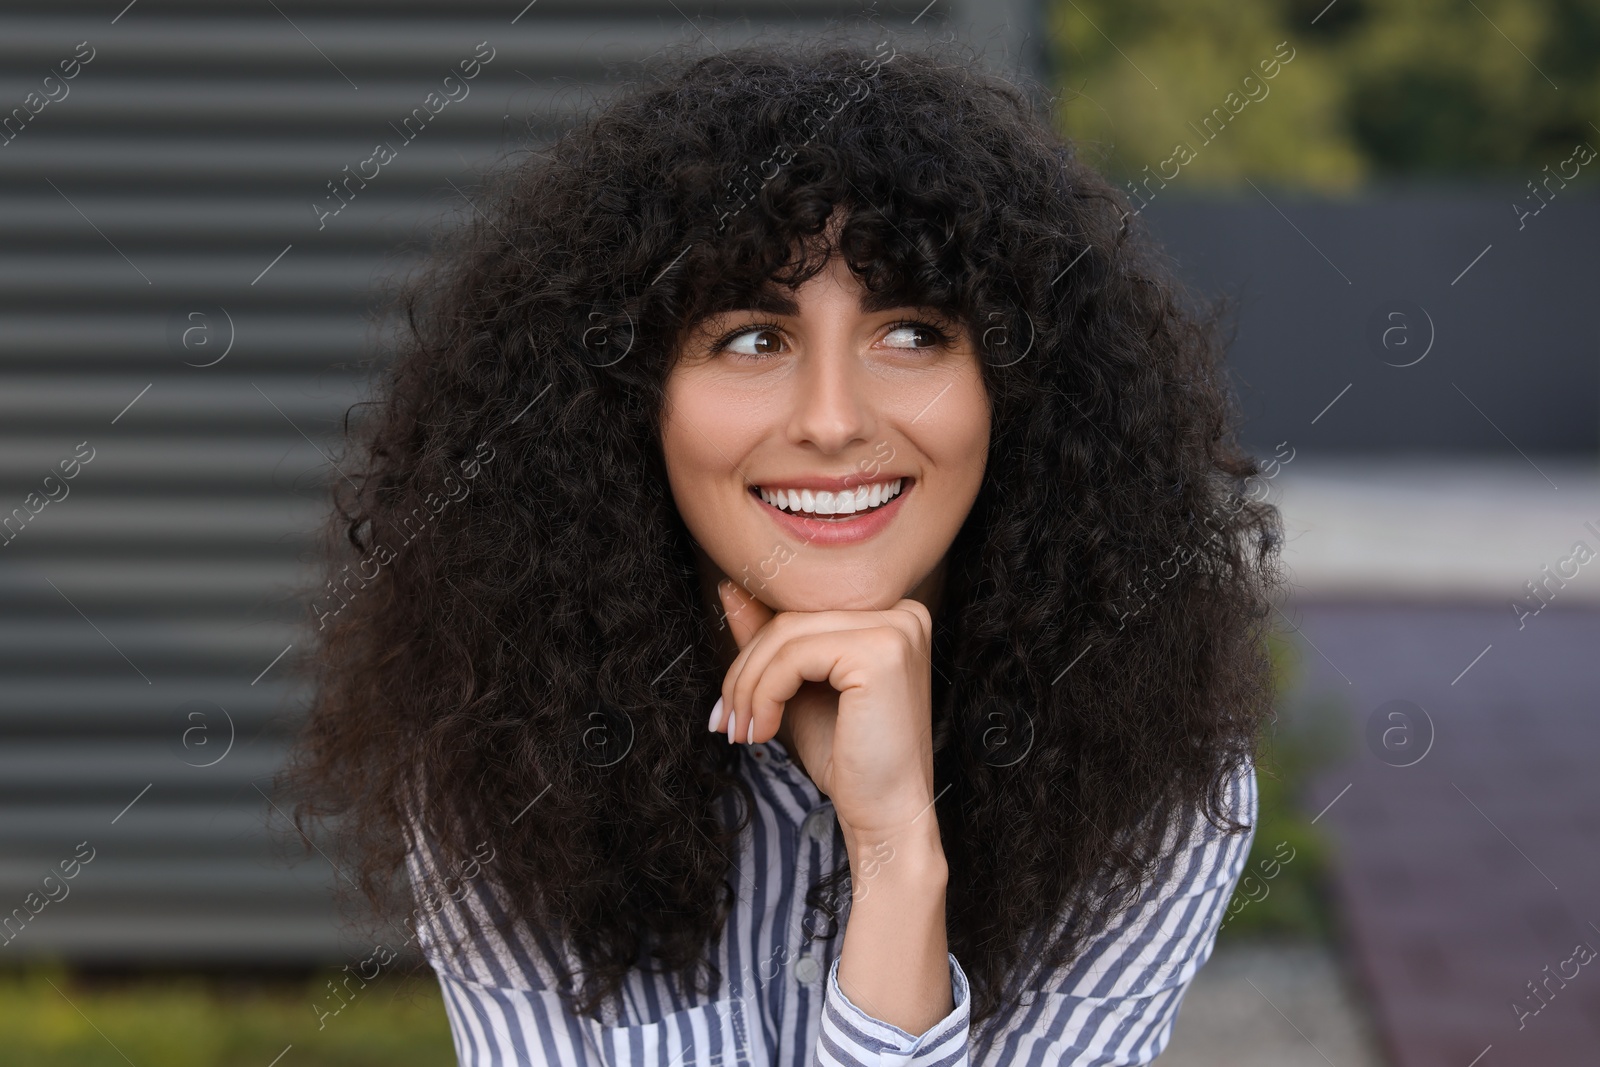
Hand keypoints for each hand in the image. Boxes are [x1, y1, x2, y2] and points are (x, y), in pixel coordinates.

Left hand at [712, 579, 939, 842]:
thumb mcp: (798, 689)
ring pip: (785, 636)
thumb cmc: (847, 757)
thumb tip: (730, 588)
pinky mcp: (881, 652)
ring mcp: (896, 629)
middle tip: (726, 721)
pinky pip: (794, 657)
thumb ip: (770, 640)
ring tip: (741, 731)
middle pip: (790, 620)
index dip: (754, 654)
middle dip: (744, 672)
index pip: (800, 612)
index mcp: (892, 615)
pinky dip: (764, 695)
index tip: (728, 703)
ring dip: (748, 687)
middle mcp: (903, 612)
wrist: (886, 815)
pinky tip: (764, 732)